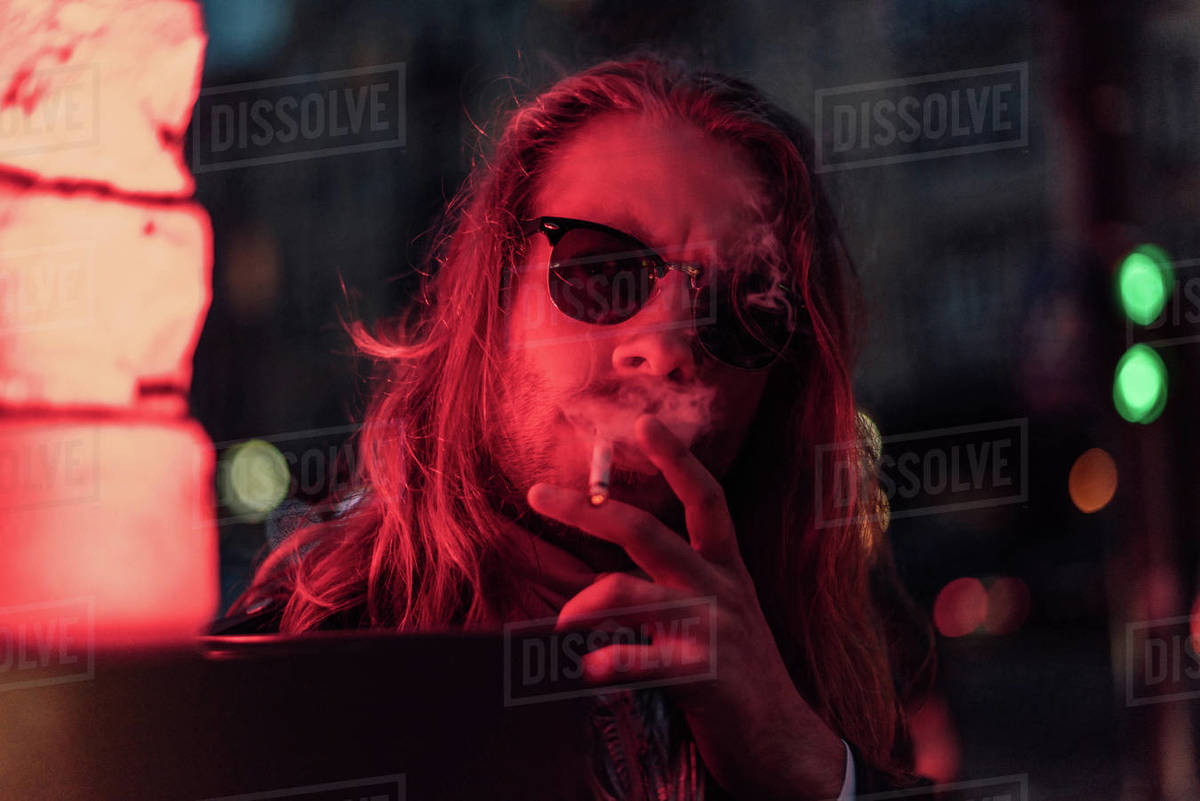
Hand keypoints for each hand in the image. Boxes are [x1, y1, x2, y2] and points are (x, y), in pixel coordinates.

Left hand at [527, 414, 846, 800]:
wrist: (784, 745)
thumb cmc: (739, 677)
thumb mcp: (720, 618)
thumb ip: (674, 591)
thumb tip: (606, 583)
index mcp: (725, 569)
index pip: (706, 499)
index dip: (678, 459)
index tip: (644, 423)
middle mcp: (719, 589)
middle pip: (647, 532)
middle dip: (586, 509)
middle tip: (539, 492)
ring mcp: (712, 630)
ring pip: (630, 592)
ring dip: (583, 604)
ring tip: (558, 626)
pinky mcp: (703, 676)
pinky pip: (641, 659)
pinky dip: (606, 662)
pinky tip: (587, 671)